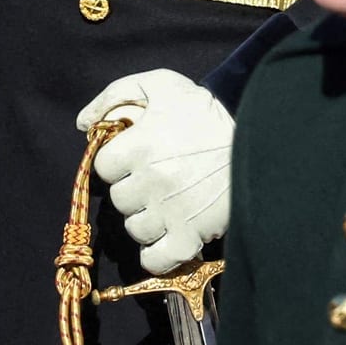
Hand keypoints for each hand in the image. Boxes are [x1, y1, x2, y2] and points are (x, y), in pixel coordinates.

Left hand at [78, 69, 234, 274]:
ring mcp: (170, 213)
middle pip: (119, 198)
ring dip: (147, 217)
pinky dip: (158, 252)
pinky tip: (168, 234)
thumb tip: (83, 123)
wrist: (262, 139)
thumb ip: (116, 95)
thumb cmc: (207, 113)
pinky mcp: (190, 237)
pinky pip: (155, 258)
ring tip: (170, 201)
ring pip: (135, 227)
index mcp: (140, 144)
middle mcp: (151, 181)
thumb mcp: (164, 85)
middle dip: (135, 187)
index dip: (119, 159)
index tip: (138, 155)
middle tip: (160, 175)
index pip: (104, 165)